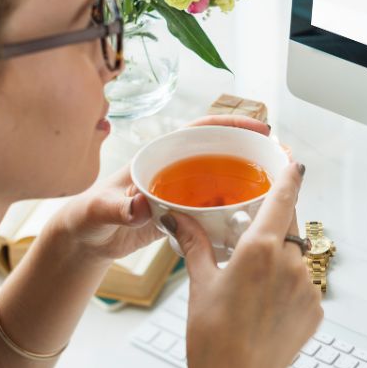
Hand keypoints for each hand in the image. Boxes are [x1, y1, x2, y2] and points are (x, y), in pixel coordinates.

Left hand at [52, 114, 272, 261]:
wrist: (85, 241)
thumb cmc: (88, 217)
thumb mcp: (100, 210)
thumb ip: (118, 207)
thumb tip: (140, 204)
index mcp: (159, 155)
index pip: (201, 130)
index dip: (232, 125)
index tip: (260, 128)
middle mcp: (176, 169)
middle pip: (221, 152)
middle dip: (251, 151)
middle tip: (281, 158)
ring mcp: (182, 192)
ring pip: (223, 180)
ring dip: (249, 181)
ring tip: (278, 186)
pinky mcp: (185, 214)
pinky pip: (217, 208)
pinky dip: (236, 210)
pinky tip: (253, 217)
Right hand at [163, 161, 321, 367]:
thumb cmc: (214, 339)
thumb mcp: (200, 284)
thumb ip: (195, 244)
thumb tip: (177, 218)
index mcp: (261, 249)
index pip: (284, 197)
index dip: (290, 176)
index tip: (294, 162)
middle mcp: (290, 262)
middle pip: (290, 224)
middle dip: (275, 224)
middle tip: (252, 238)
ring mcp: (306, 286)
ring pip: (297, 255)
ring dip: (281, 259)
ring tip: (254, 284)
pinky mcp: (315, 308)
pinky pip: (304, 283)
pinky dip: (289, 285)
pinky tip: (266, 304)